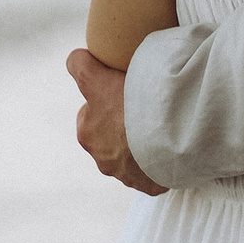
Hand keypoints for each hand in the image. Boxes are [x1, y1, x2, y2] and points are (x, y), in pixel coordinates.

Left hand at [67, 48, 168, 194]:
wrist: (167, 134)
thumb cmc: (133, 104)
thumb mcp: (99, 77)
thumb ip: (81, 65)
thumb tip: (75, 57)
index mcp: (87, 132)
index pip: (91, 110)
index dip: (106, 97)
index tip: (123, 90)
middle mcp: (102, 158)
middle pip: (111, 134)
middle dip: (122, 123)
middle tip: (144, 106)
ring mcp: (126, 174)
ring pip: (131, 155)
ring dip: (139, 144)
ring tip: (160, 126)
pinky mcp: (146, 185)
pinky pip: (152, 172)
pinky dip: (158, 163)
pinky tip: (168, 148)